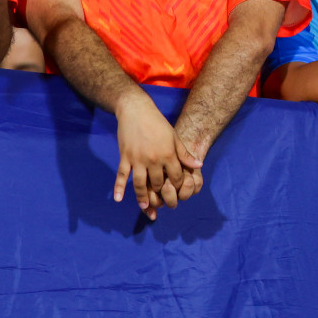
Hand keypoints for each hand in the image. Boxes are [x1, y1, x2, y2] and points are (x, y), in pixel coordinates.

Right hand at [113, 90, 201, 220]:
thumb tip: (199, 165)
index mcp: (167, 154)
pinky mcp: (125, 156)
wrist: (136, 110)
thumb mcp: (174, 137)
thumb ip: (184, 153)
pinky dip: (119, 187)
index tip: (176, 188)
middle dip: (161, 193)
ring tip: (145, 207)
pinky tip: (118, 198)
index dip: (178, 185)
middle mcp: (153, 159)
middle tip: (162, 201)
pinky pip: (122, 175)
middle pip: (158, 183)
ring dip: (142, 198)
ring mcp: (137, 159)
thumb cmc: (157, 123)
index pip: (175, 177)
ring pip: (140, 184)